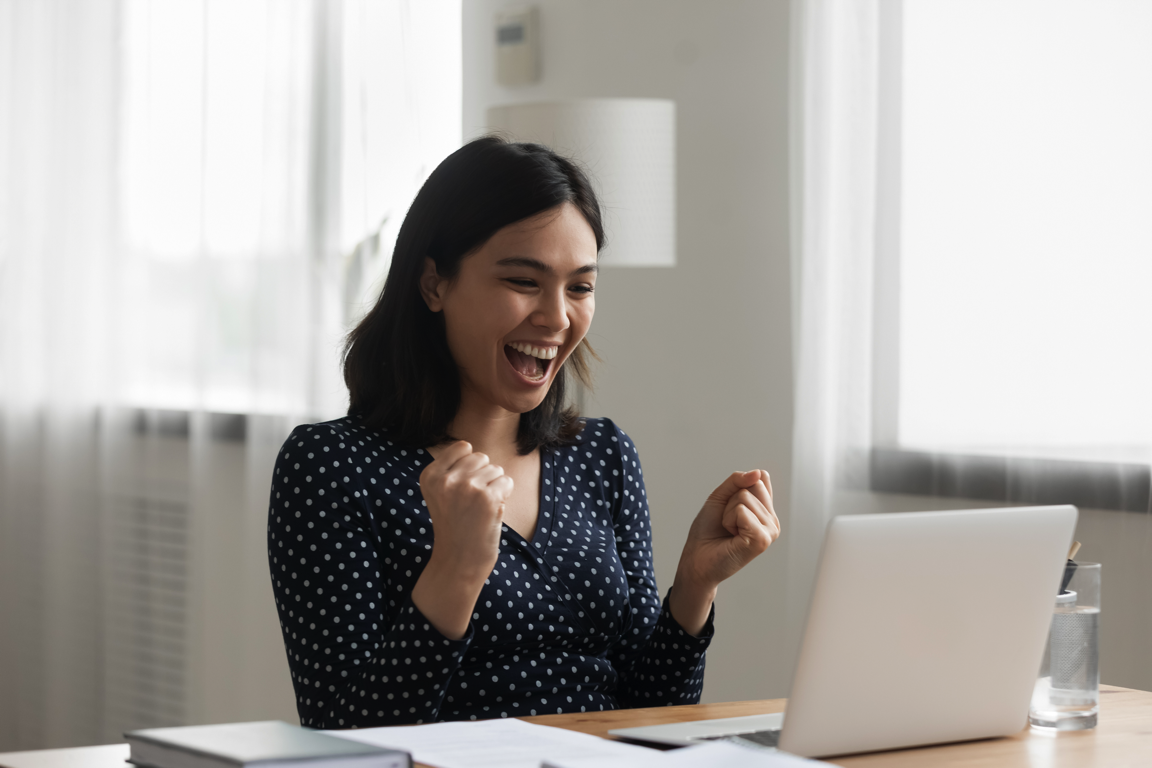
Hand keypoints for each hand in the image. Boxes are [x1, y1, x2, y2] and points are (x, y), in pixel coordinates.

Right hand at [419, 441, 513, 580]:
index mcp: (430, 475)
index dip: (470, 467)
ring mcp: (467, 487)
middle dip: (483, 476)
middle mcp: (446, 479)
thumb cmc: (454, 525)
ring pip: (496, 469)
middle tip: (473, 502)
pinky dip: (505, 495)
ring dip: (494, 487)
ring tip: (480, 509)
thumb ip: (450, 468)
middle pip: (481, 457)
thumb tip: (471, 448)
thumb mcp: (439, 493)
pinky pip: (507, 481)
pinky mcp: (488, 498)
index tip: (462, 490)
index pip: (463, 447)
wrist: (459, 561)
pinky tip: (491, 512)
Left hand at [669, 470, 780, 634]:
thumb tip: (758, 473)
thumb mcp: (720, 496)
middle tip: (727, 521)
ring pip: (745, 497)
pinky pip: (743, 511)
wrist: (697, 558)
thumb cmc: (708, 531)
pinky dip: (729, 520)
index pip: (760, 478)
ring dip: (728, 512)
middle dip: (731, 500)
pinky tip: (731, 536)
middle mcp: (771, 520)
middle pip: (753, 485)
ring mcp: (770, 531)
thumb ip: (737, 480)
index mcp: (765, 510)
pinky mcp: (762, 540)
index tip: (730, 507)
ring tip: (729, 530)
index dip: (738, 486)